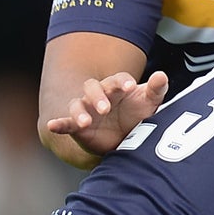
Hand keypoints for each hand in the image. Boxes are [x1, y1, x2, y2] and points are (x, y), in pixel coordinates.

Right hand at [44, 70, 168, 157]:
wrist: (126, 138)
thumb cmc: (137, 115)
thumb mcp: (149, 103)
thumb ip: (156, 89)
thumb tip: (161, 75)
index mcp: (116, 87)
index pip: (117, 79)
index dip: (122, 82)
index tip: (130, 87)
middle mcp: (98, 95)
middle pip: (93, 87)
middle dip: (98, 96)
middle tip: (106, 107)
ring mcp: (86, 110)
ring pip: (78, 104)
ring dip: (80, 111)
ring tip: (85, 121)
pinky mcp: (78, 127)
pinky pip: (66, 123)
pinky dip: (58, 124)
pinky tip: (51, 125)